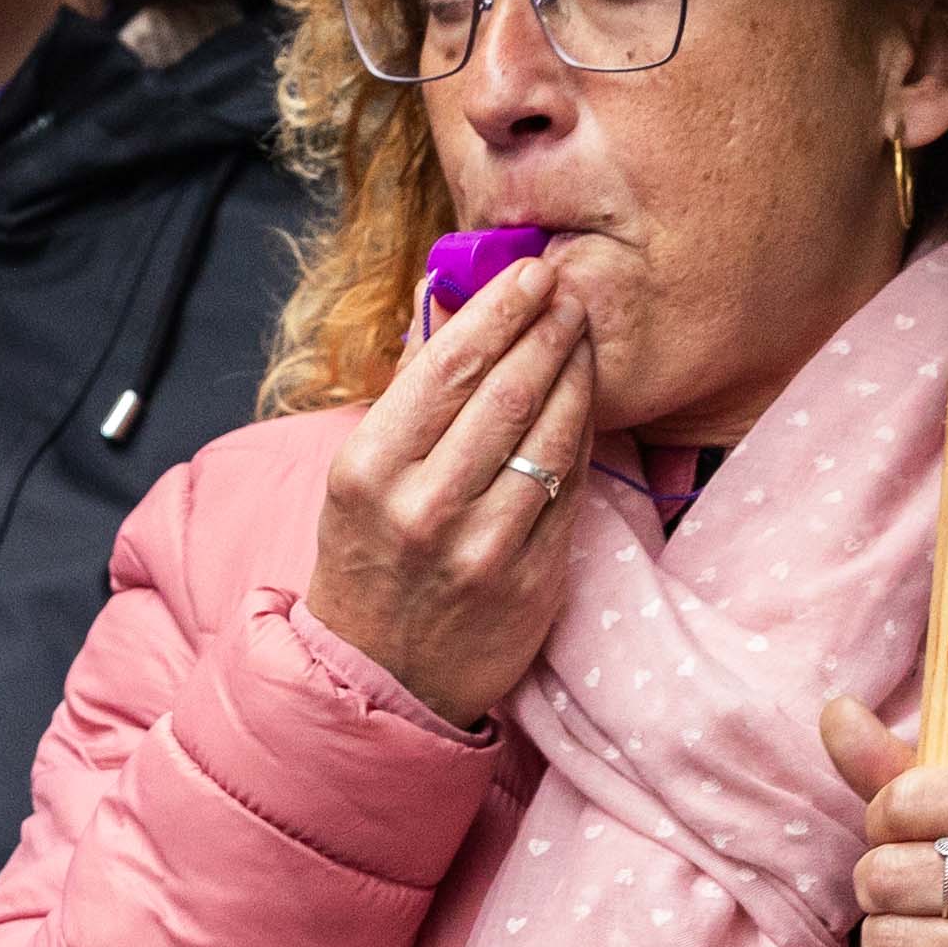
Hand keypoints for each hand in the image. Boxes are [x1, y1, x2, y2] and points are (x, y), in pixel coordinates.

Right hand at [300, 253, 600, 728]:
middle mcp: (423, 506)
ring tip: (582, 334)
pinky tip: (586, 401)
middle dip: (547, 328)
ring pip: (547, 434)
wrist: (381, 675)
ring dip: (575, 372)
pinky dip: (581, 435)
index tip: (530, 271)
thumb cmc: (369, 556)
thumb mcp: (361, 477)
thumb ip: (410, 400)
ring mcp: (482, 547)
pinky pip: (569, 488)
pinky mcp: (532, 580)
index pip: (446, 367)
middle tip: (570, 290)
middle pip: (506, 391)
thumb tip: (458, 310)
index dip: (498, 311)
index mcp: (368, 469)